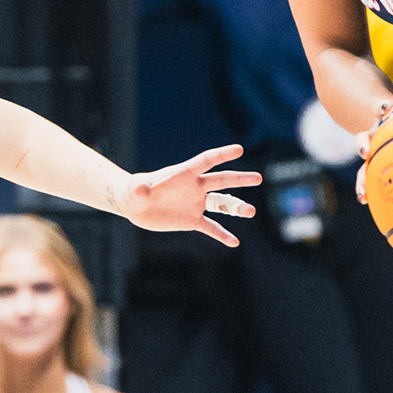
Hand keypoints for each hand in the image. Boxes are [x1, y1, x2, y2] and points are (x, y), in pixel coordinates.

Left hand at [118, 142, 258, 245]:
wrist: (136, 205)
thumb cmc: (134, 191)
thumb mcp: (135, 189)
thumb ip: (140, 188)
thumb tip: (142, 190)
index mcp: (184, 173)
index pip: (207, 161)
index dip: (222, 155)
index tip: (239, 150)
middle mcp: (194, 187)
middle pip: (221, 180)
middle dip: (239, 179)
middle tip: (257, 178)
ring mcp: (195, 203)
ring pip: (221, 203)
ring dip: (236, 207)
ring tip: (251, 211)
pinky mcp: (192, 220)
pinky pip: (211, 227)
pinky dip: (222, 234)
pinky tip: (234, 242)